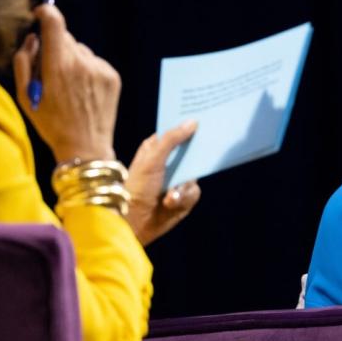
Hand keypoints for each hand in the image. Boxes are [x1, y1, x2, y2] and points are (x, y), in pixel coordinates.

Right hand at [13, 2, 119, 162]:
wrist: (85, 147)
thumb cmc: (50, 123)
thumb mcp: (24, 96)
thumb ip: (24, 62)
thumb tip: (33, 38)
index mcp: (57, 66)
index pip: (54, 23)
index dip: (46, 13)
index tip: (40, 13)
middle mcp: (81, 63)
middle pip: (65, 37)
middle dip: (55, 47)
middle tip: (50, 72)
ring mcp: (100, 69)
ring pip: (80, 50)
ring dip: (72, 60)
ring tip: (68, 88)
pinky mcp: (112, 76)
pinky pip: (94, 63)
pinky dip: (87, 71)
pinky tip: (83, 92)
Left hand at [125, 121, 201, 245]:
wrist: (135, 220)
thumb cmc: (138, 186)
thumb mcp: (153, 159)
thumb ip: (172, 139)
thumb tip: (192, 122)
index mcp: (157, 148)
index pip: (177, 132)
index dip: (189, 127)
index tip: (203, 120)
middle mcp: (169, 162)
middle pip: (192, 152)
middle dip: (196, 156)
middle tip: (206, 150)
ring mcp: (177, 180)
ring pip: (195, 176)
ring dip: (183, 186)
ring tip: (170, 194)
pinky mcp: (183, 197)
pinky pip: (193, 193)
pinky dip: (183, 198)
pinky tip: (170, 203)